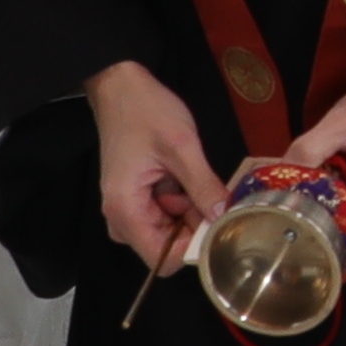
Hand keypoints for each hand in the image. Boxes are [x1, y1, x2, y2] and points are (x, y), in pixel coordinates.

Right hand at [89, 58, 226, 266]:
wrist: (120, 86)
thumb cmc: (145, 111)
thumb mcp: (181, 146)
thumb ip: (203, 186)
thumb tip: (225, 217)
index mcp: (126, 210)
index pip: (162, 260)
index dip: (192, 248)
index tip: (216, 224)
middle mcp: (121, 218)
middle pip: (166, 248)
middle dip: (193, 228)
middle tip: (210, 194)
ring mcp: (128, 209)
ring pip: (168, 232)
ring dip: (189, 213)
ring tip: (197, 179)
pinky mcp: (136, 199)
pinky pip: (164, 215)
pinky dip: (182, 202)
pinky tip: (187, 177)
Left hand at [296, 38, 345, 232]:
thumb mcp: (341, 120)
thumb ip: (308, 150)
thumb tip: (277, 177)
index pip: (336, 229)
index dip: (306, 219)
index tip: (282, 204)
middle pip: (340, 238)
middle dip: (312, 219)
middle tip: (290, 194)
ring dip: (326, 217)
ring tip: (312, 187)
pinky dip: (340, 213)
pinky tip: (331, 190)